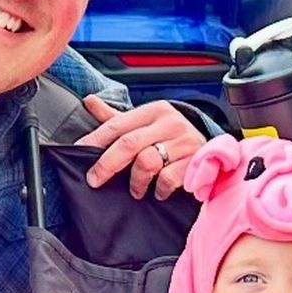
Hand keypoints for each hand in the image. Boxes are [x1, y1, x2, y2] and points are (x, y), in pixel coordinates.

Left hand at [75, 95, 205, 199]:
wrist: (212, 150)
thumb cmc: (171, 138)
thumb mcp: (145, 124)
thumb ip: (116, 117)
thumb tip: (88, 100)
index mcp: (155, 110)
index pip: (118, 124)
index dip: (95, 139)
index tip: (78, 152)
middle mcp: (171, 123)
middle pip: (129, 144)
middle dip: (107, 164)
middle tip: (95, 180)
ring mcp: (185, 142)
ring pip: (146, 163)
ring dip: (136, 181)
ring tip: (135, 189)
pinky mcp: (195, 162)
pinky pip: (167, 179)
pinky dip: (158, 189)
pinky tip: (157, 191)